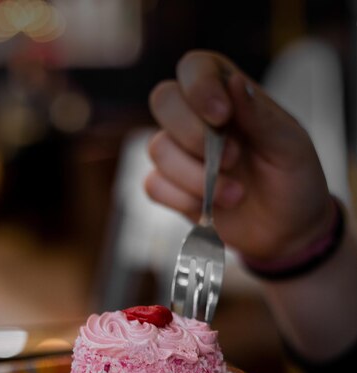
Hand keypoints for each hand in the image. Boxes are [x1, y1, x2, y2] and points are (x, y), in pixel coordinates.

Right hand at [146, 50, 333, 261]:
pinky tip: (210, 209)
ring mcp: (182, 154)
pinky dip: (181, 199)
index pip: (194, 67)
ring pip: (157, 147)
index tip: (222, 116)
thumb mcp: (289, 146)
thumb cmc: (293, 180)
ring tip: (236, 194)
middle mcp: (198, 119)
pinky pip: (154, 184)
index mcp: (229, 95)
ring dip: (195, 176)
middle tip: (232, 159)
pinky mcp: (173, 188)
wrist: (287, 231)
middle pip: (163, 99)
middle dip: (193, 134)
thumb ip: (260, 115)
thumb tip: (234, 81)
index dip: (199, 87)